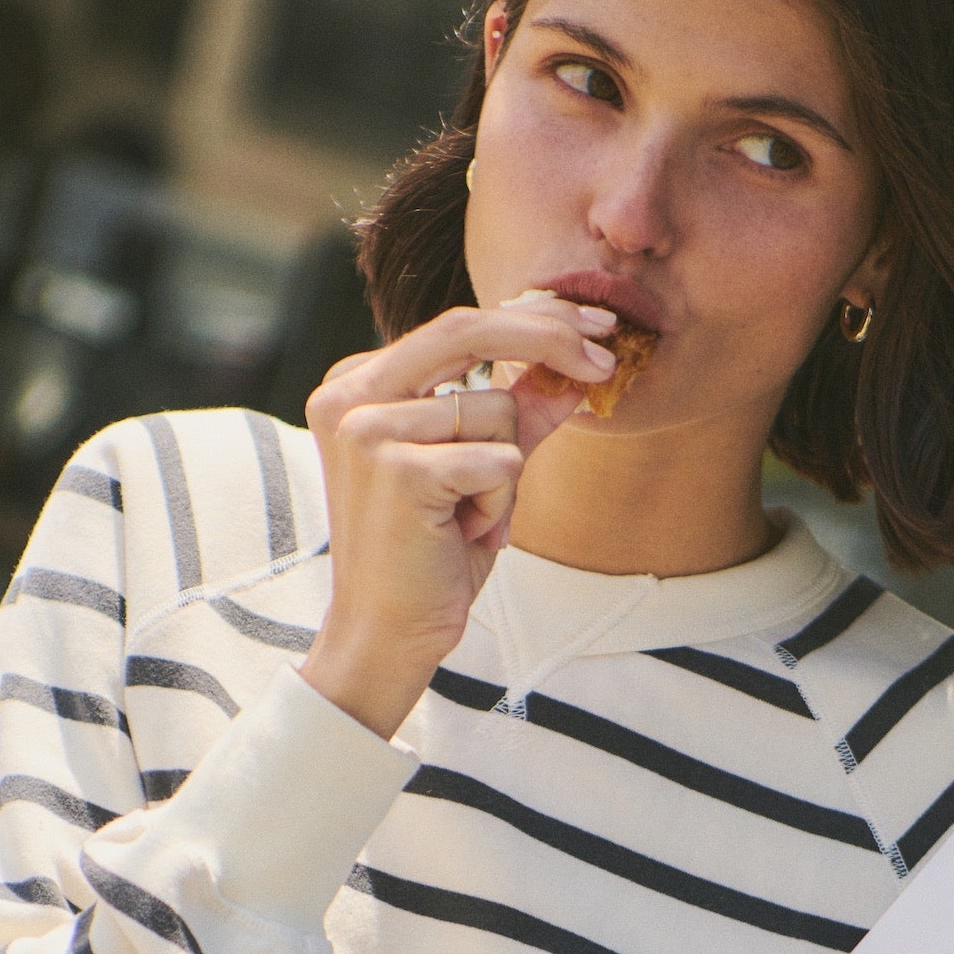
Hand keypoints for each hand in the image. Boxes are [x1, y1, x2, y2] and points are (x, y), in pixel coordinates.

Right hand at [298, 296, 619, 736]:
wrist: (387, 633)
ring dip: (505, 474)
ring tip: (466, 518)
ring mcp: (367, 429)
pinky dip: (499, 502)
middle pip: (468, 330)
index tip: (593, 328)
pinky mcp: (397, 470)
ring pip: (494, 410)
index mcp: (357, 384)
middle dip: (548, 338)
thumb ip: (518, 413)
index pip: (457, 327)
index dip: (531, 321)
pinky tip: (462, 533)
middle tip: (604, 364)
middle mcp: (349, 395)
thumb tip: (579, 367)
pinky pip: (498, 460)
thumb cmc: (430, 553)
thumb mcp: (480, 470)